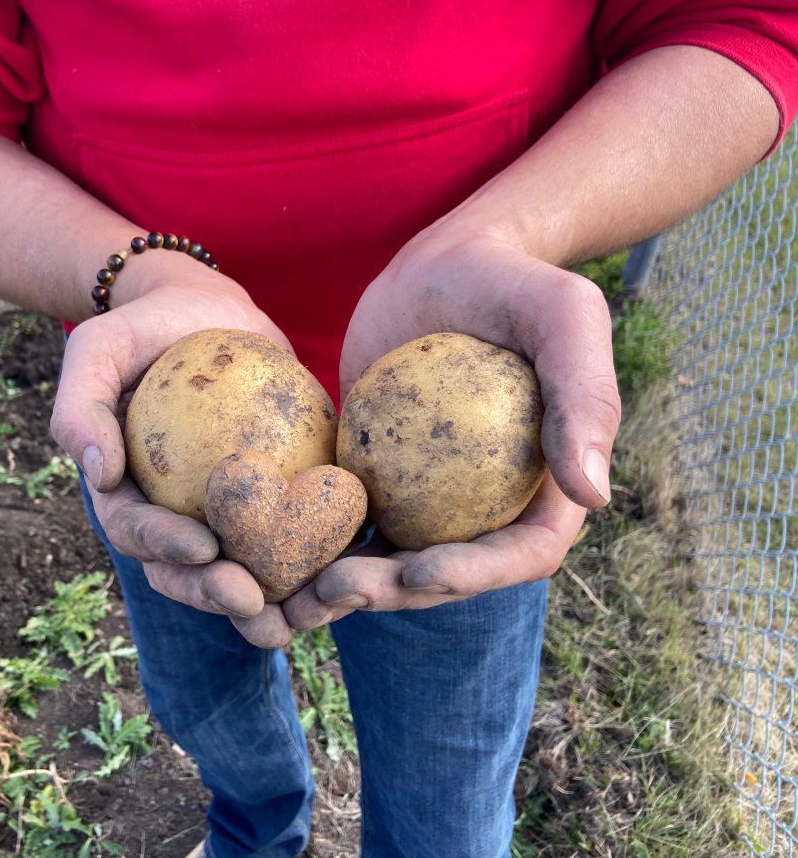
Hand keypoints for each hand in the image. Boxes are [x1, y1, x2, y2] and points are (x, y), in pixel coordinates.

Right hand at [50, 267, 296, 647]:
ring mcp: (222, 513)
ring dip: (271, 600)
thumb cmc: (140, 330)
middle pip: (189, 570)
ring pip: (243, 568)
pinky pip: (294, 530)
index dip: (166, 548)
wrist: (200, 310)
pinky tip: (349, 564)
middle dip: (217, 595)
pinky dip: (317, 556)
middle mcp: (172, 517)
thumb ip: (80, 410)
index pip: (138, 531)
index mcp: (125, 496)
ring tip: (302, 616)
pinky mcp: (270, 497)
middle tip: (253, 601)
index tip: (202, 548)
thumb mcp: (95, 351)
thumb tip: (99, 476)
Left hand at [285, 225, 618, 626]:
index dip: (473, 576)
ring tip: (293, 590)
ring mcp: (427, 496)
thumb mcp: (566, 317)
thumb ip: (586, 396)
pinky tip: (263, 544)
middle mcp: (488, 504)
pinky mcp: (374, 476)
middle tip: (335, 588)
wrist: (445, 263)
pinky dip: (309, 537)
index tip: (416, 574)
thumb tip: (594, 496)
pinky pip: (343, 514)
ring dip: (342, 584)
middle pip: (445, 570)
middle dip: (392, 595)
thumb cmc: (515, 282)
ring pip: (388, 556)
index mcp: (544, 487)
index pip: (520, 552)